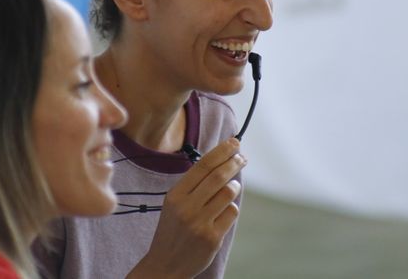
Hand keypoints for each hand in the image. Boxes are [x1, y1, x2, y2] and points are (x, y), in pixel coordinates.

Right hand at [126, 137, 245, 278]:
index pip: (203, 165)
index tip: (235, 142)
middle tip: (242, 157)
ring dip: (234, 185)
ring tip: (233, 184)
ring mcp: (200, 223)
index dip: (222, 151)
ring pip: (228, 193)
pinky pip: (231, 213)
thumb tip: (221, 160)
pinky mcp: (212, 238)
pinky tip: (226, 209)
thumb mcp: (174, 203)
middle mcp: (186, 207)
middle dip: (234, 162)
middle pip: (218, 176)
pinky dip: (232, 207)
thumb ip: (194, 185)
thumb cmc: (173, 229)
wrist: (165, 265)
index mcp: (175, 195)